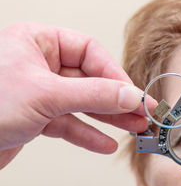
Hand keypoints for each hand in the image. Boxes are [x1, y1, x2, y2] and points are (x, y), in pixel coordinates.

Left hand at [0, 23, 155, 168]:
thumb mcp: (47, 95)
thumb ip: (94, 94)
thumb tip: (131, 95)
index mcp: (36, 42)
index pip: (89, 51)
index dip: (114, 74)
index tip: (133, 94)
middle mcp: (38, 64)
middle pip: (89, 79)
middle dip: (116, 99)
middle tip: (142, 113)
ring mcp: (37, 92)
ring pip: (81, 103)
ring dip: (108, 118)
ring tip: (133, 129)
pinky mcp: (34, 117)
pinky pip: (68, 123)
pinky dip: (86, 134)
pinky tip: (105, 144)